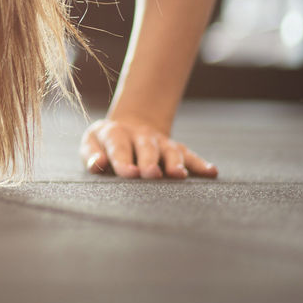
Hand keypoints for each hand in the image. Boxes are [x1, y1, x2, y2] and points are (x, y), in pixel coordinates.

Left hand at [80, 117, 216, 179]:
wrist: (127, 127)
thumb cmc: (104, 145)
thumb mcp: (91, 144)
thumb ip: (91, 155)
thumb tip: (98, 163)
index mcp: (115, 133)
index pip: (119, 147)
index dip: (124, 160)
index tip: (130, 174)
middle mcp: (140, 136)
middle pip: (146, 148)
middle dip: (150, 161)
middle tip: (152, 174)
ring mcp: (159, 142)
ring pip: (169, 151)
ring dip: (175, 162)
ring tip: (178, 175)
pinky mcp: (175, 148)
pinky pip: (189, 155)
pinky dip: (200, 164)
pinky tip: (212, 172)